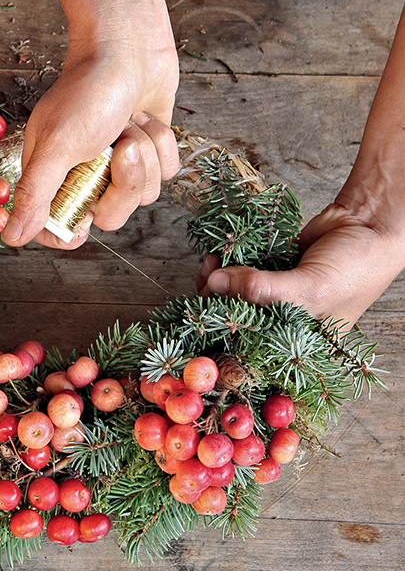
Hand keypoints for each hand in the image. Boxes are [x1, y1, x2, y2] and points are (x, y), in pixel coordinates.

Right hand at [1, 40, 179, 249]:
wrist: (128, 42)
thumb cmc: (88, 88)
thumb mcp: (56, 146)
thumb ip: (34, 194)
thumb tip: (11, 238)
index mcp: (54, 175)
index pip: (58, 226)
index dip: (71, 231)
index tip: (85, 222)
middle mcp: (87, 174)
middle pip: (110, 215)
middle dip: (122, 182)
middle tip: (118, 146)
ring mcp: (120, 163)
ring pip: (144, 194)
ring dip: (144, 154)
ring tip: (129, 122)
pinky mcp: (149, 149)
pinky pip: (166, 171)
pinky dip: (162, 143)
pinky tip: (146, 117)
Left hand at [197, 202, 404, 327]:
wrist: (372, 223)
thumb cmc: (355, 267)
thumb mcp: (308, 288)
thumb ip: (259, 288)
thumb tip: (214, 282)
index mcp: (298, 342)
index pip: (250, 348)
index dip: (222, 335)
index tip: (198, 317)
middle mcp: (285, 322)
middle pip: (238, 318)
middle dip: (215, 301)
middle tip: (204, 280)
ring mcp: (277, 294)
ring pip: (235, 293)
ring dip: (218, 279)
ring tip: (211, 263)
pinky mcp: (273, 269)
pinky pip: (242, 271)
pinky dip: (228, 263)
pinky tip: (219, 256)